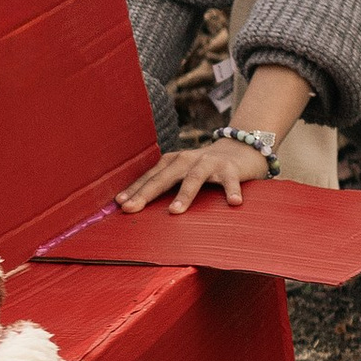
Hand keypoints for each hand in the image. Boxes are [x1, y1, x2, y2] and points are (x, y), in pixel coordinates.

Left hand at [117, 134, 272, 213]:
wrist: (240, 149)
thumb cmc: (204, 167)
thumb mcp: (182, 173)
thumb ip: (165, 185)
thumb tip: (136, 205)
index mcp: (173, 162)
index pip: (150, 177)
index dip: (134, 190)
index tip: (120, 203)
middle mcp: (188, 160)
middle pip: (164, 177)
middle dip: (147, 193)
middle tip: (132, 208)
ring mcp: (209, 163)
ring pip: (194, 178)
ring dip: (184, 194)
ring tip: (174, 211)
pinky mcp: (231, 169)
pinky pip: (230, 181)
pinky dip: (231, 191)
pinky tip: (233, 203)